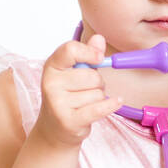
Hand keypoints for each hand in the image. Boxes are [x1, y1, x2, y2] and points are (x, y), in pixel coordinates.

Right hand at [35, 33, 122, 147]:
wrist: (54, 128)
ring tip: (86, 104)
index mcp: (51, 66)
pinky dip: (111, 105)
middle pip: (91, 76)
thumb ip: (88, 55)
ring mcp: (58, 103)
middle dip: (98, 83)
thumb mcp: (74, 72)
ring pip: (98, 94)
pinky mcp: (68, 120)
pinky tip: (117, 102)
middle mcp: (50, 83)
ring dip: (99, 99)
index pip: (70, 50)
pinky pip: (99, 108)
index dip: (89, 52)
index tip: (99, 57)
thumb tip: (99, 39)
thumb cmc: (68, 96)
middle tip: (88, 90)